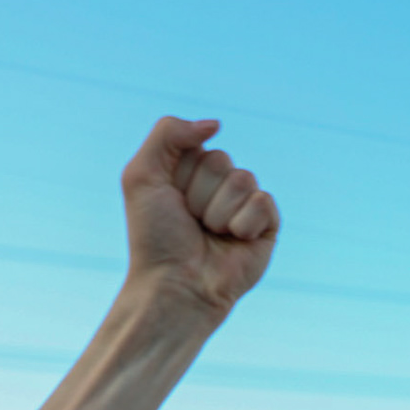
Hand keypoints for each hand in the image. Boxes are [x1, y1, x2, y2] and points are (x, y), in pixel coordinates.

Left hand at [120, 116, 279, 318]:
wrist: (176, 285)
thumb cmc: (154, 237)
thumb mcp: (142, 175)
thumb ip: (168, 133)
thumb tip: (216, 124)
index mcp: (190, 170)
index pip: (198, 145)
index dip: (180, 174)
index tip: (169, 202)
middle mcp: (219, 185)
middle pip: (221, 161)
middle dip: (199, 194)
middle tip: (190, 222)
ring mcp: (244, 205)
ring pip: (243, 179)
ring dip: (218, 212)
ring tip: (210, 235)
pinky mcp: (267, 226)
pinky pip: (263, 201)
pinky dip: (243, 224)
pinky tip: (233, 242)